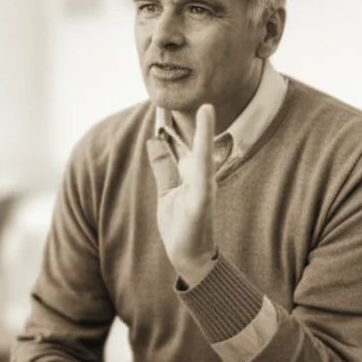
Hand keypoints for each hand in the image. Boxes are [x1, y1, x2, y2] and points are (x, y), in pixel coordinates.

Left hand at [156, 104, 217, 284]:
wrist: (188, 257)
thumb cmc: (180, 225)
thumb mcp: (167, 190)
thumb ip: (164, 166)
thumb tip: (154, 140)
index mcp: (195, 177)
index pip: (194, 146)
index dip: (193, 127)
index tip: (192, 104)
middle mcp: (202, 181)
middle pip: (202, 149)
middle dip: (205, 127)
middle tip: (206, 104)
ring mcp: (203, 193)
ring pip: (205, 160)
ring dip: (206, 138)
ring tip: (208, 114)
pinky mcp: (200, 206)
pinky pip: (202, 182)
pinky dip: (202, 166)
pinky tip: (202, 152)